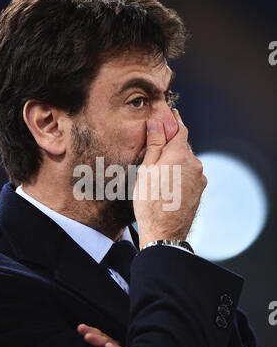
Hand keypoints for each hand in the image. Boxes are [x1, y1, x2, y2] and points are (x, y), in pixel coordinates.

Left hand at [77, 323, 126, 346]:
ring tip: (88, 337)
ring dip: (101, 340)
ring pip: (112, 345)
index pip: (101, 336)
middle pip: (105, 339)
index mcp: (111, 345)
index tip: (80, 328)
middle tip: (83, 332)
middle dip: (94, 335)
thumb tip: (83, 337)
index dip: (91, 331)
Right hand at [133, 109, 206, 247]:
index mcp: (180, 154)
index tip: (171, 114)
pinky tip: (168, 185)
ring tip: (159, 174)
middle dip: (171, 145)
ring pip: (187, 162)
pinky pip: (190, 175)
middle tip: (155, 150)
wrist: (164, 232)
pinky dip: (181, 174)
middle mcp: (195, 163)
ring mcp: (200, 178)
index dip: (174, 120)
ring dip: (176, 161)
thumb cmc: (150, 202)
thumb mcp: (146, 170)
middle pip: (183, 146)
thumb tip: (157, 122)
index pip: (180, 128)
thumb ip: (154, 144)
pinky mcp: (200, 190)